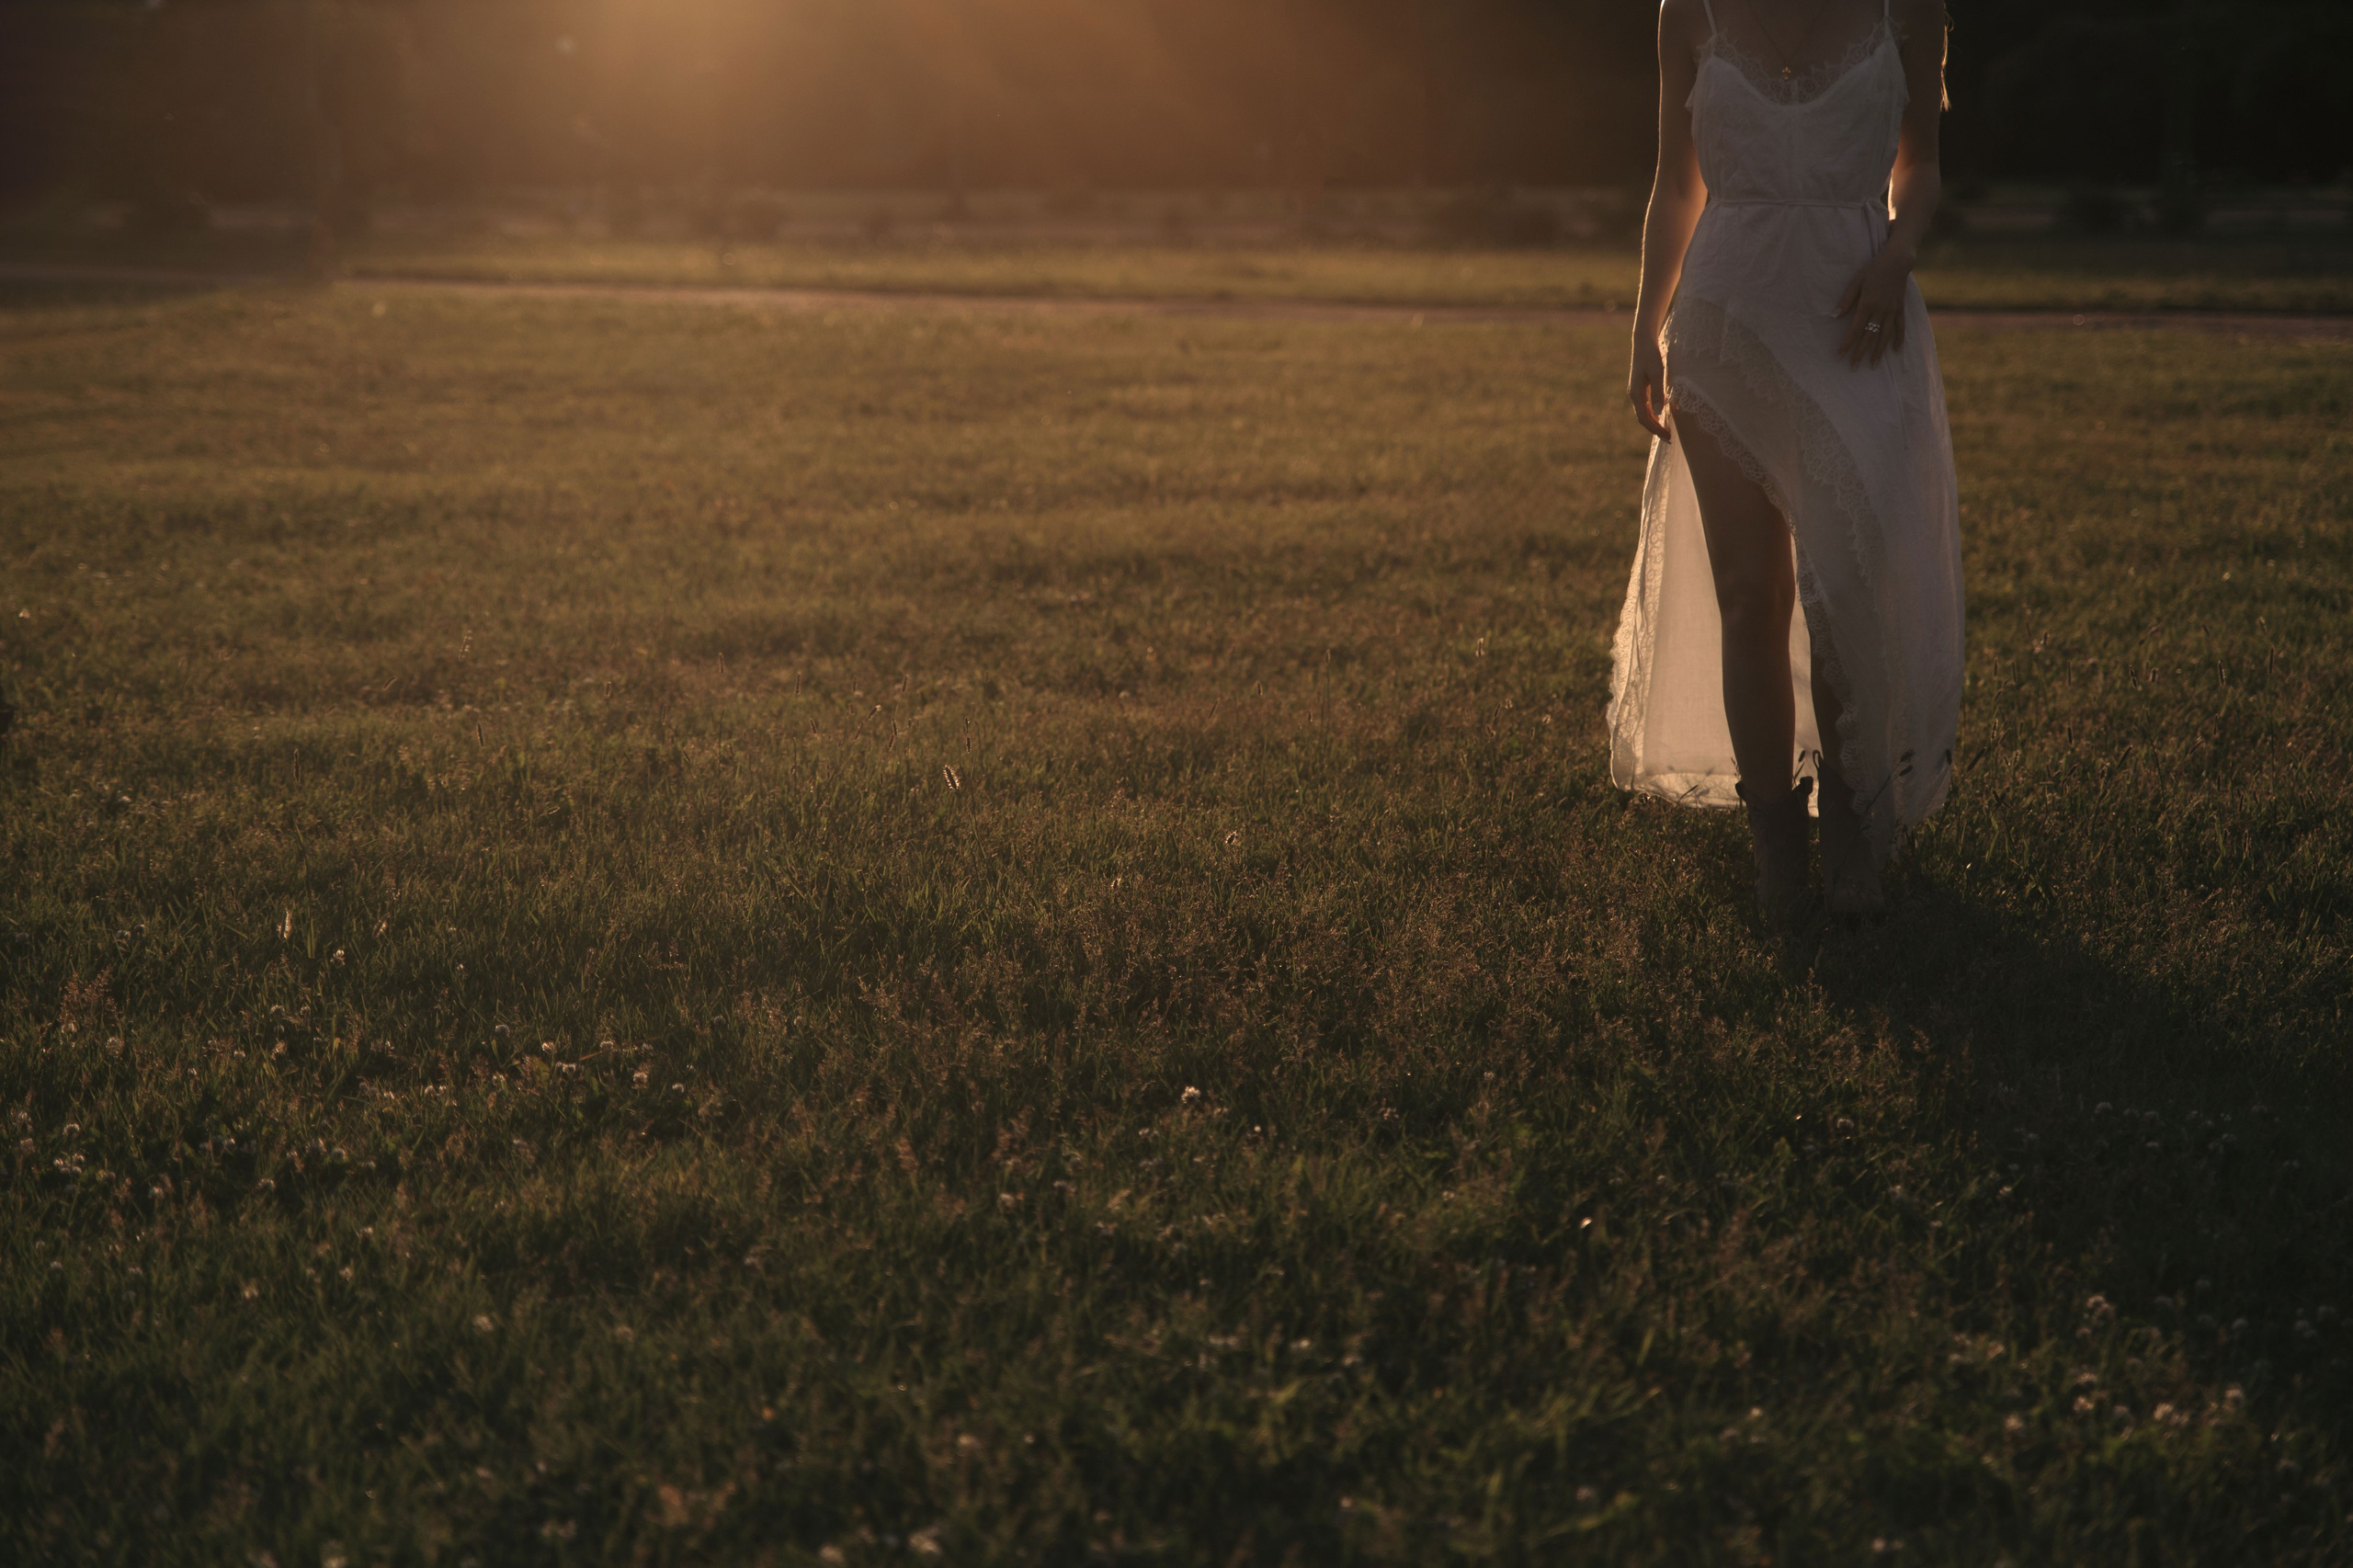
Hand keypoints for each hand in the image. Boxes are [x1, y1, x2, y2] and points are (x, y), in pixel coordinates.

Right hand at [1628, 335, 1670, 441]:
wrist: (1643, 342)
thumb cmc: (1651, 355)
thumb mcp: (1657, 373)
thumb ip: (1658, 392)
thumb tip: (1658, 413)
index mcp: (1636, 394)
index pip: (1644, 418)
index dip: (1655, 429)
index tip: (1668, 437)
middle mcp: (1634, 395)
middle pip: (1643, 418)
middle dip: (1655, 430)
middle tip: (1669, 438)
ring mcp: (1636, 392)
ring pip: (1644, 413)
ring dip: (1654, 423)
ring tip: (1667, 430)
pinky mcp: (1640, 388)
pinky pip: (1646, 406)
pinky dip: (1653, 415)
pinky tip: (1662, 416)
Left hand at [1835, 245, 1913, 366]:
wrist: (1897, 260)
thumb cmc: (1873, 269)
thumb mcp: (1856, 282)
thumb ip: (1846, 300)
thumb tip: (1834, 316)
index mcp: (1867, 304)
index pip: (1854, 329)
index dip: (1847, 343)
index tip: (1840, 355)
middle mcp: (1880, 310)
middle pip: (1869, 336)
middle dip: (1860, 353)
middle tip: (1853, 367)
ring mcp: (1892, 310)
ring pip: (1885, 335)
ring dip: (1879, 351)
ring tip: (1873, 365)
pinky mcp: (1901, 308)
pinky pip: (1900, 327)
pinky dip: (1899, 339)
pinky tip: (1895, 350)